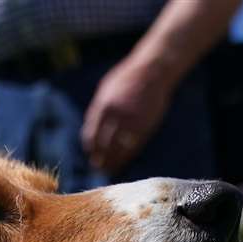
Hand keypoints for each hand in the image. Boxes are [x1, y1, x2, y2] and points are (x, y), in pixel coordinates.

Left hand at [82, 54, 176, 176]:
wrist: (152, 71)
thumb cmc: (129, 78)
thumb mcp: (107, 89)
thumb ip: (99, 108)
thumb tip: (92, 127)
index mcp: (102, 106)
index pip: (91, 134)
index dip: (91, 147)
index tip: (91, 154)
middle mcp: (115, 116)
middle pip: (103, 145)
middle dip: (99, 158)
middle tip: (98, 167)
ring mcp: (130, 122)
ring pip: (117, 150)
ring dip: (112, 162)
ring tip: (109, 169)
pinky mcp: (145, 127)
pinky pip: (133, 148)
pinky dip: (127, 157)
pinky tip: (124, 162)